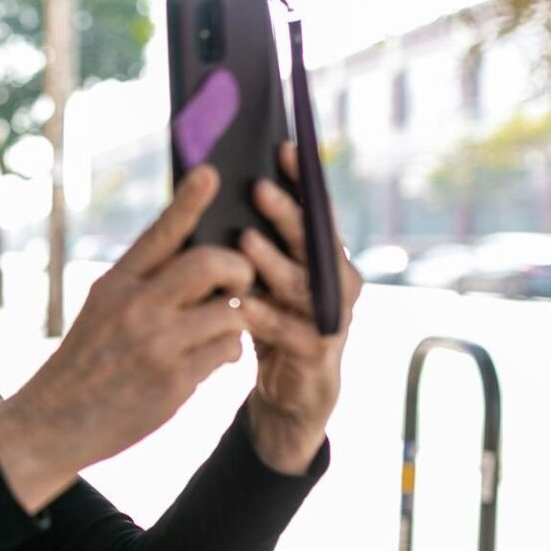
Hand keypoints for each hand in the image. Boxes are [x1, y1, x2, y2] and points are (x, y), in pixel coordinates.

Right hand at [0, 165, 254, 512]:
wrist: (52, 422)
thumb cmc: (84, 363)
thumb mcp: (100, 311)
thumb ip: (142, 284)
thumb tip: (199, 258)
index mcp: (115, 284)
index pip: (160, 233)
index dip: (189, 201)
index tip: (211, 172)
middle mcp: (136, 307)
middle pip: (212, 263)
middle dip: (239, 268)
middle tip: (238, 281)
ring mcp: (157, 345)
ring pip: (230, 311)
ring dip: (236, 318)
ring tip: (220, 329)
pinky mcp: (174, 382)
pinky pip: (227, 352)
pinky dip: (226, 353)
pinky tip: (209, 360)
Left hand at [236, 142, 363, 473]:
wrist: (288, 401)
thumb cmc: (270, 328)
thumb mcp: (261, 283)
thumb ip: (251, 246)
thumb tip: (216, 190)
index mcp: (322, 262)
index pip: (315, 213)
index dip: (303, 182)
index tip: (282, 149)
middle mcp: (334, 286)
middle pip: (314, 242)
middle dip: (287, 214)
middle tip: (258, 188)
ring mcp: (331, 321)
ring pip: (306, 284)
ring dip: (275, 261)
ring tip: (244, 241)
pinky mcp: (318, 357)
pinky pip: (292, 332)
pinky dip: (267, 317)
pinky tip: (244, 304)